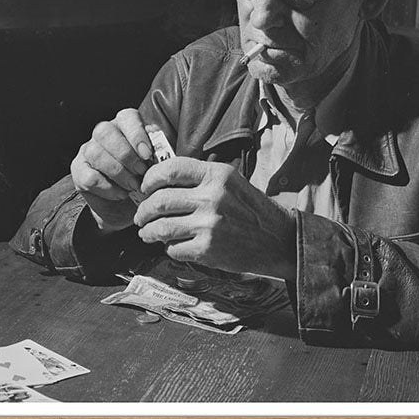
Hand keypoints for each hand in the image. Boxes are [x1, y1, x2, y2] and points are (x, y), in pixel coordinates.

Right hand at [70, 109, 153, 232]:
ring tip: (133, 186)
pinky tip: (121, 194)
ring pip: (96, 153)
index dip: (136, 134)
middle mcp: (103, 133)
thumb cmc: (144, 179)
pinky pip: (89, 177)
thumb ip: (159, 153)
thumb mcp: (155, 164)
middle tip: (141, 173)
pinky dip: (108, 188)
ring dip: (118, 173)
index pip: (127, 117)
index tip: (147, 155)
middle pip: (105, 132)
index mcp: (124, 125)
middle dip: (126, 155)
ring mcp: (87, 150)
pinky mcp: (78, 171)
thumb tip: (162, 149)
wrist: (126, 207)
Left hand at [134, 157, 296, 278]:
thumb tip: (161, 183)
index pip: (171, 169)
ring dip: (148, 232)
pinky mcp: (208, 249)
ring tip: (147, 233)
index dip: (150, 179)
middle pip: (160, 200)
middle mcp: (212, 197)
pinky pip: (173, 248)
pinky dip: (168, 248)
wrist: (278, 240)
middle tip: (141, 216)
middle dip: (143, 210)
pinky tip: (173, 246)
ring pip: (161, 227)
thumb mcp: (231, 182)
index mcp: (217, 175)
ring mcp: (209, 224)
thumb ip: (200, 179)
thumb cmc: (251, 210)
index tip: (145, 188)